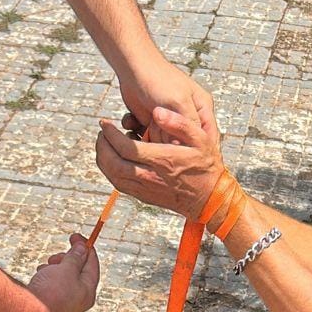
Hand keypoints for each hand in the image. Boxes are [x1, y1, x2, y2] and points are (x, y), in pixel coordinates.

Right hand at [26, 235, 99, 311]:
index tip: (75, 236)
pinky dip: (48, 277)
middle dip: (68, 259)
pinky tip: (40, 275)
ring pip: (64, 278)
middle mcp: (79, 301)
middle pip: (78, 272)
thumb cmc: (51, 291)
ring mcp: (65, 305)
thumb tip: (83, 248)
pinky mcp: (51, 306)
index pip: (92, 265)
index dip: (85, 248)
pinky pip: (53, 286)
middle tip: (56, 256)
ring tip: (47, 266)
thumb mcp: (67, 268)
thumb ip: (76, 257)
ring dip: (56, 268)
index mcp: (88, 292)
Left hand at [96, 107, 223, 219]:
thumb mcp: (202, 140)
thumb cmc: (206, 167)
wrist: (209, 199)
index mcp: (162, 160)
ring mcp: (146, 189)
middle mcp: (151, 177)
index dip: (110, 134)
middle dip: (102, 146)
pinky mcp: (144, 197)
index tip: (105, 123)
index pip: (126, 148)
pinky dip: (109, 171)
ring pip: (113, 176)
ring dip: (103, 159)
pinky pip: (119, 185)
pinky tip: (112, 159)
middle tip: (101, 133)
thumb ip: (181, 124)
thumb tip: (158, 112)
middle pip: (113, 163)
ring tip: (103, 144)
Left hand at [118, 60, 214, 143]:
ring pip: (164, 143)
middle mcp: (187, 115)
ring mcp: (169, 120)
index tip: (182, 150)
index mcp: (201, 108)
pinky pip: (149, 138)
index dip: (196, 147)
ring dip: (151, 136)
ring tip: (146, 120)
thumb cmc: (159, 80)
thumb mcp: (180, 102)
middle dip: (168, 139)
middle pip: (183, 143)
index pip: (206, 135)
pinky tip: (133, 121)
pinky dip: (138, 132)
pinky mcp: (152, 122)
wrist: (132, 67)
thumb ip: (189, 125)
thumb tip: (189, 148)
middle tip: (156, 125)